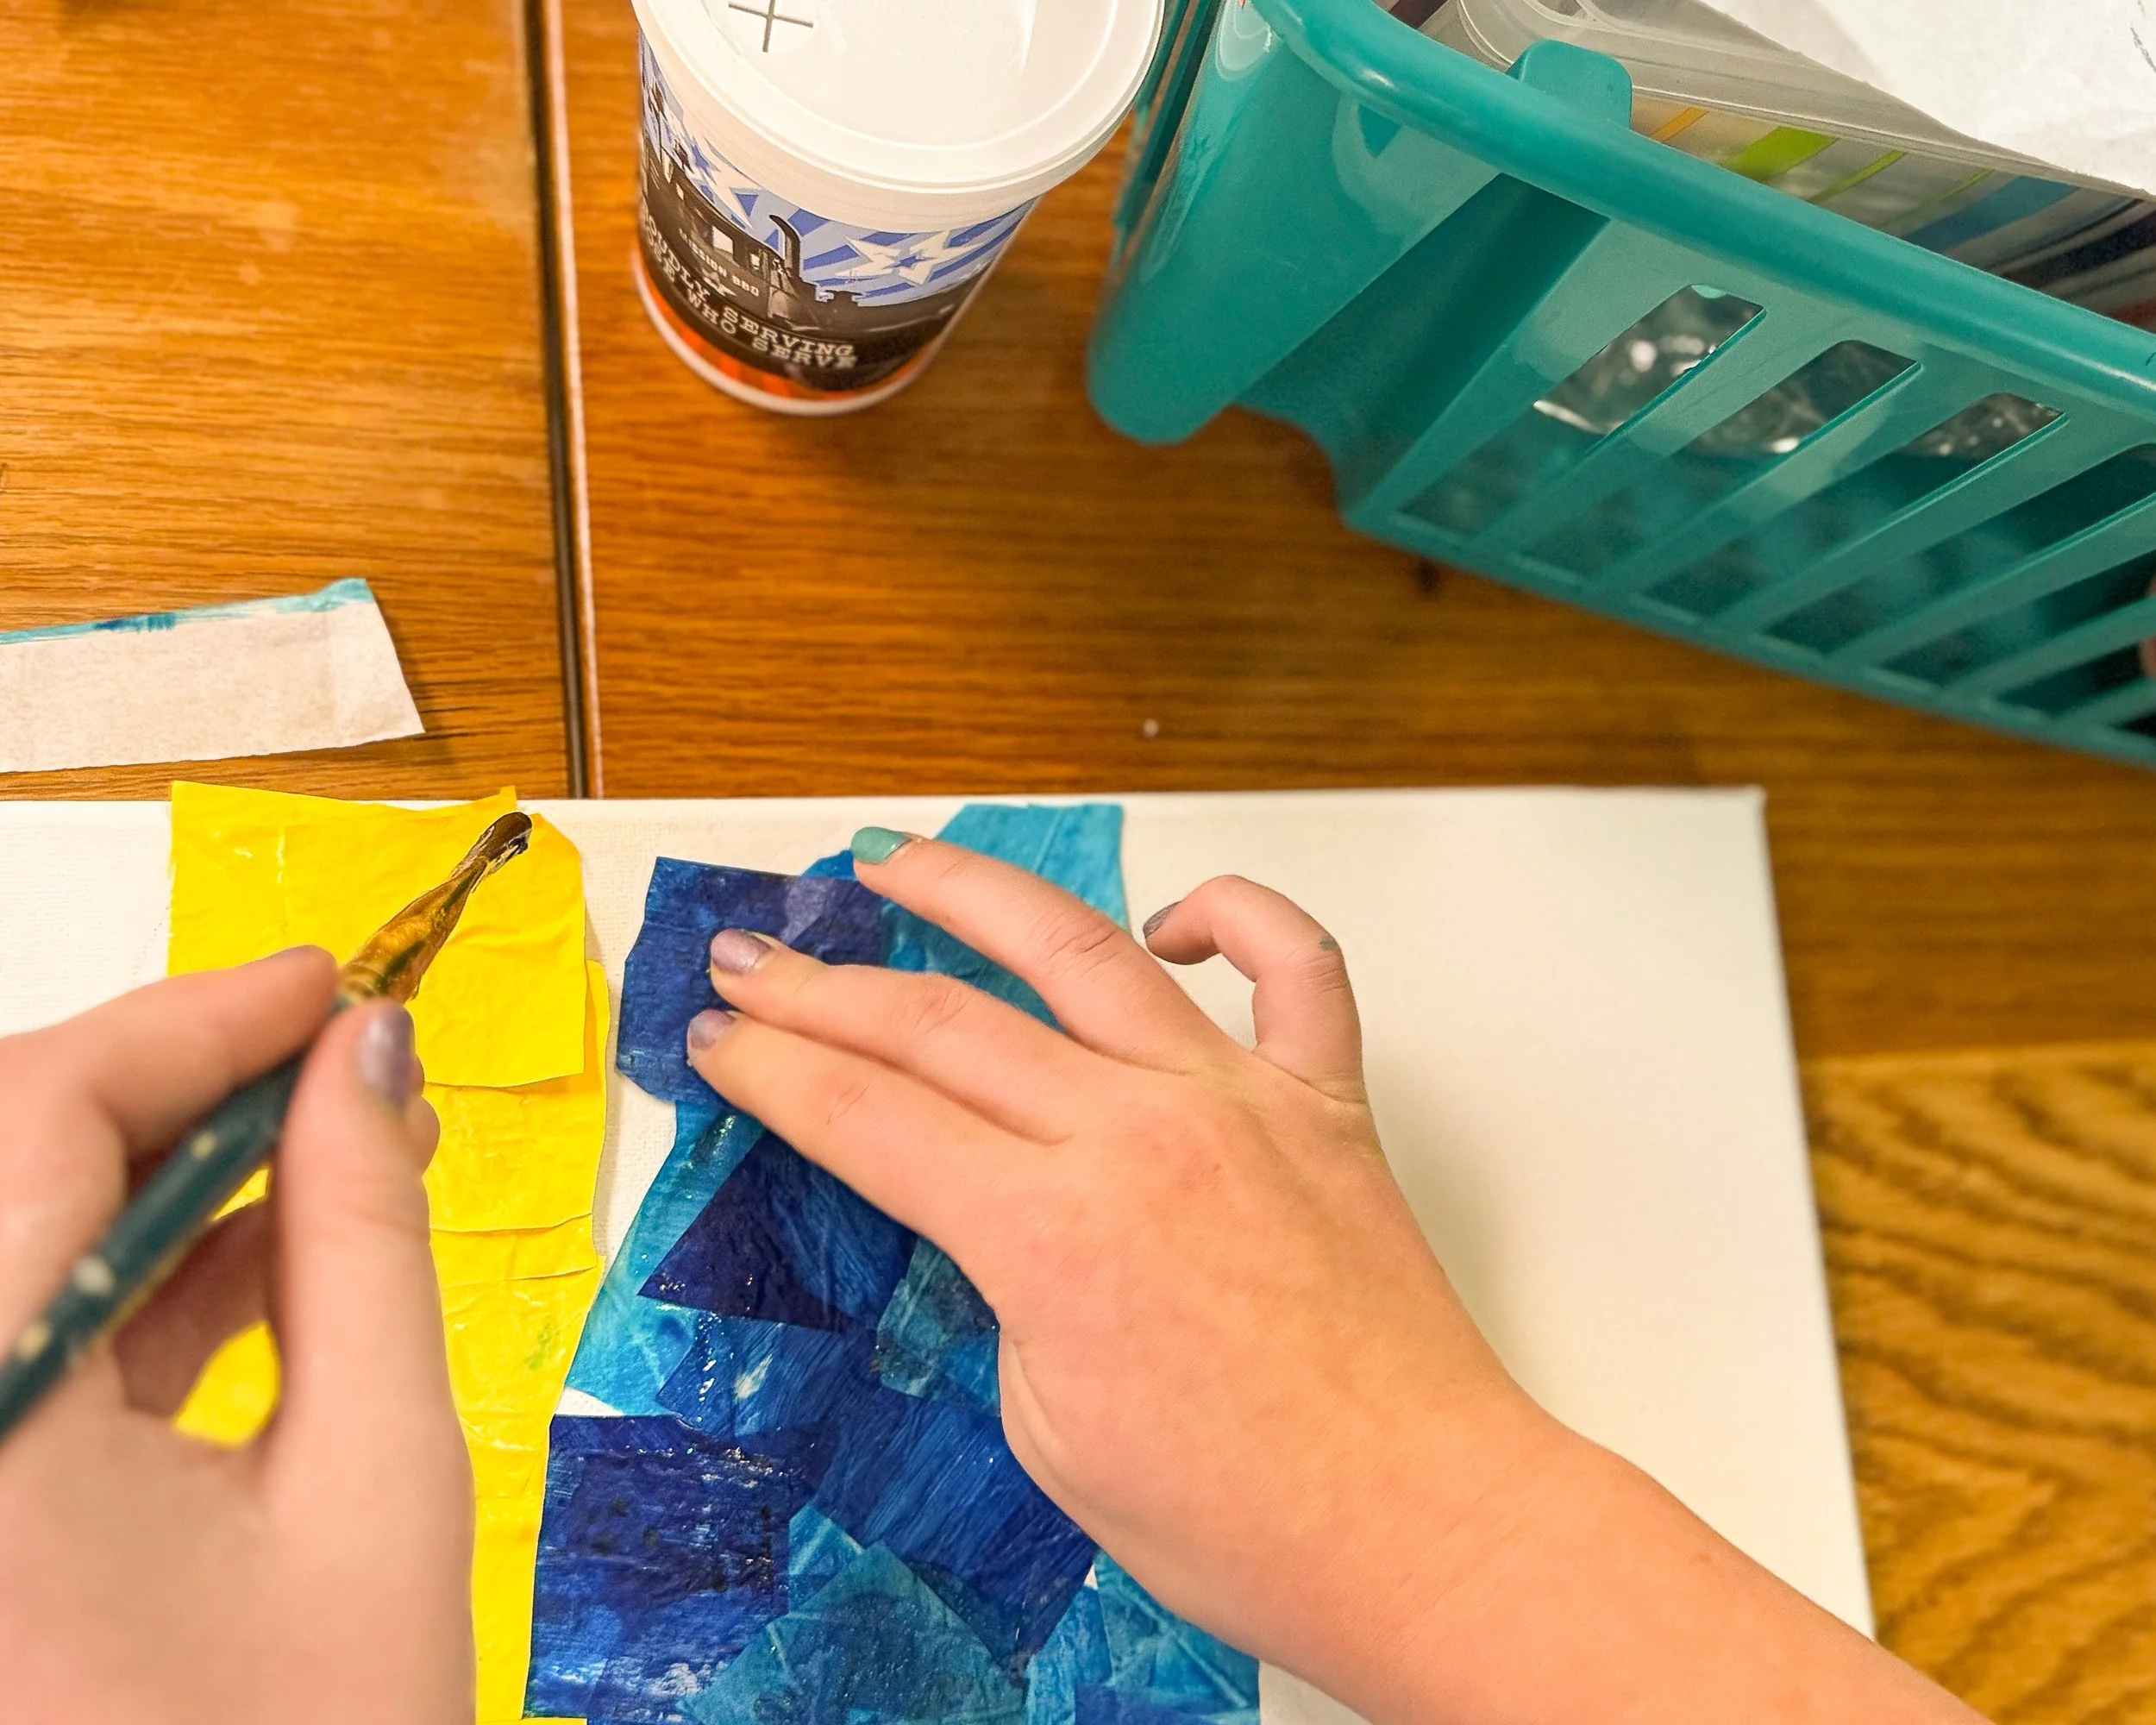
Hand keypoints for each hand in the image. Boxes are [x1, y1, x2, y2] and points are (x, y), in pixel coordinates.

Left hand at [0, 949, 471, 1724]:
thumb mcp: (378, 1480)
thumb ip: (367, 1242)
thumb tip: (368, 1059)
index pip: (35, 1121)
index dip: (191, 1020)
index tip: (333, 984)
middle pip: (0, 1170)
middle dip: (173, 1093)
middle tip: (341, 1066)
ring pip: (9, 1247)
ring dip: (159, 1182)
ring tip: (337, 1155)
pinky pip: (19, 1341)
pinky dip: (130, 1285)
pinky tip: (267, 1262)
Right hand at [686, 834, 1987, 1724]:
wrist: (1420, 1527)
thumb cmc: (1246, 1520)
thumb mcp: (1048, 1426)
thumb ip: (1005, 1287)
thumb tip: (988, 1205)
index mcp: (1053, 1234)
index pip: (868, 1116)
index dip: (772, 1070)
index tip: (720, 1039)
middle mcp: (1140, 1135)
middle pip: (939, 1023)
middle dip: (821, 986)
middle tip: (752, 958)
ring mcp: (1238, 1099)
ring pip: (1083, 947)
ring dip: (974, 891)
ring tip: (899, 859)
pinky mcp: (1323, 1101)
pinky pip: (1294, 965)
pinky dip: (1237, 915)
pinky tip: (1172, 915)